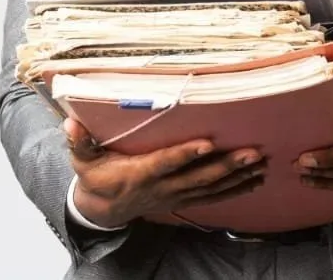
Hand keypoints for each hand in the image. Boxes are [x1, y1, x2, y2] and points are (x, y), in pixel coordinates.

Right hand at [64, 117, 266, 227]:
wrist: (102, 210)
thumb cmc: (96, 177)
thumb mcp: (82, 161)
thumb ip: (80, 142)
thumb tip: (70, 122)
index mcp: (140, 173)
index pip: (166, 162)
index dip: (186, 154)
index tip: (208, 143)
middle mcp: (162, 187)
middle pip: (198, 177)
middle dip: (227, 165)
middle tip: (253, 152)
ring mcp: (174, 196)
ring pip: (211, 189)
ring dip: (237, 177)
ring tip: (262, 164)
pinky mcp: (183, 200)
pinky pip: (213, 198)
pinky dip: (235, 190)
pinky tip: (255, 181)